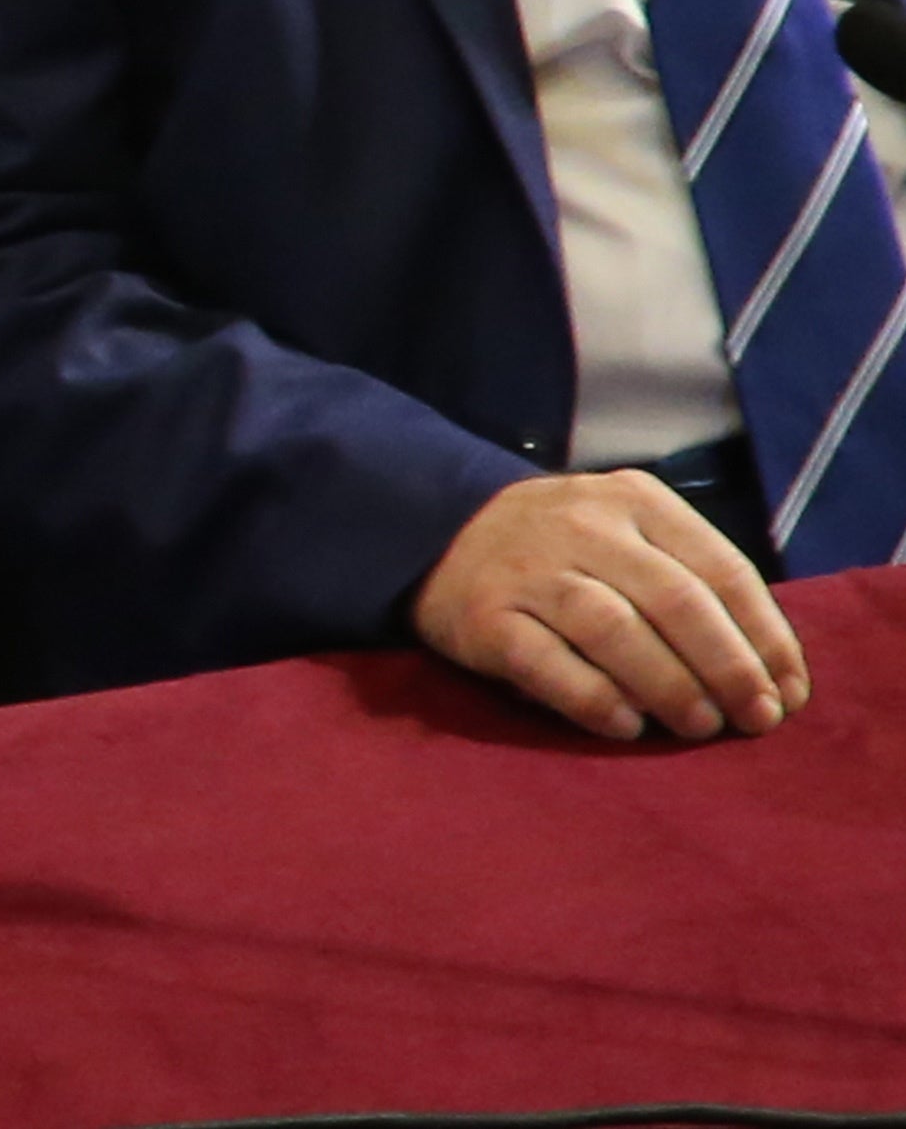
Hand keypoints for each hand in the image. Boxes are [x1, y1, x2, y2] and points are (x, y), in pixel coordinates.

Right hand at [413, 468, 809, 742]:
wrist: (438, 533)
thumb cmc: (565, 551)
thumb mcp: (631, 535)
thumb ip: (692, 584)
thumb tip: (768, 674)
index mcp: (633, 500)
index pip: (722, 568)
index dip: (767, 638)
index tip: (789, 692)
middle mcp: (580, 525)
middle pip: (675, 600)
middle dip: (729, 669)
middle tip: (755, 719)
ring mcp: (526, 570)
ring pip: (614, 630)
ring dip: (671, 687)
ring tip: (698, 726)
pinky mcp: (482, 617)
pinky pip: (547, 666)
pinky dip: (596, 701)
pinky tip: (626, 725)